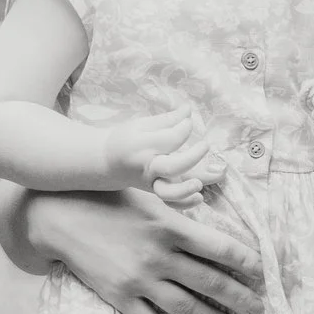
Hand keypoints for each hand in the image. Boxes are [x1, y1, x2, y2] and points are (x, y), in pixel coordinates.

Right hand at [21, 189, 266, 313]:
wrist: (60, 216)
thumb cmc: (111, 200)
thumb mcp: (152, 197)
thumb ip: (183, 212)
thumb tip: (216, 225)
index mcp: (171, 226)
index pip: (221, 248)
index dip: (247, 263)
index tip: (263, 274)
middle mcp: (158, 255)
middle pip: (211, 282)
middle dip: (240, 299)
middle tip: (259, 311)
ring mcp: (138, 279)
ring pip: (186, 308)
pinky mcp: (119, 297)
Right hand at [103, 108, 225, 204]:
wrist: (108, 163)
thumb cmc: (127, 139)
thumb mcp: (142, 125)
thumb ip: (168, 119)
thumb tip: (188, 109)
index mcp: (143, 146)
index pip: (171, 138)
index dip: (185, 128)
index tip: (188, 122)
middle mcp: (148, 167)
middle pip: (172, 167)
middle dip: (193, 158)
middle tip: (205, 145)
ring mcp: (152, 182)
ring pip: (168, 193)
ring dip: (186, 190)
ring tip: (199, 183)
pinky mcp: (157, 191)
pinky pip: (171, 203)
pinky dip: (185, 204)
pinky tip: (199, 197)